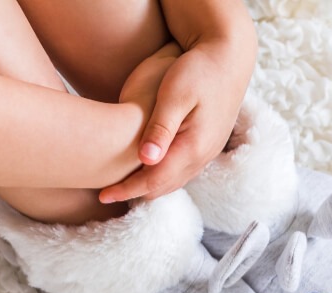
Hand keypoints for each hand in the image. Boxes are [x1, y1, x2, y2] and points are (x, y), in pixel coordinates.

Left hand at [99, 40, 253, 202]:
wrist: (229, 57)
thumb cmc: (197, 69)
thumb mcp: (175, 94)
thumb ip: (161, 127)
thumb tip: (145, 159)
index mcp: (193, 146)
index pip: (155, 180)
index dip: (127, 190)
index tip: (102, 195)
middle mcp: (203, 155)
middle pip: (164, 187)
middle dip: (135, 193)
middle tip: (106, 194)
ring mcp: (208, 152)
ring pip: (174, 182)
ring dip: (149, 187)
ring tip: (122, 186)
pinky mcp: (208, 145)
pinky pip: (182, 171)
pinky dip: (162, 176)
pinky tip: (147, 169)